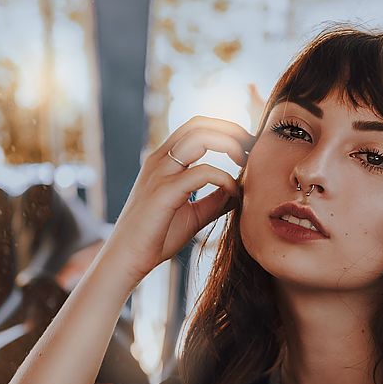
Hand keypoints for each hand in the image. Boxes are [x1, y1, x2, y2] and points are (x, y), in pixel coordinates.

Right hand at [103, 116, 254, 290]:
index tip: (249, 146)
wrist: (128, 259)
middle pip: (199, 124)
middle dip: (232, 131)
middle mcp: (160, 160)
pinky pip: (201, 172)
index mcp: (164, 161)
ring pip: (199, 138)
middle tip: (255, 148)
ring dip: (230, 145)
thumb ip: (214, 200)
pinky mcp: (163, 192)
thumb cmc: (157, 237)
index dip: (225, 130)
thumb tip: (239, 190)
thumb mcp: (193, 214)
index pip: (196, 127)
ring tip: (246, 163)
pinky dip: (224, 178)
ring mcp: (160, 173)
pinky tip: (234, 192)